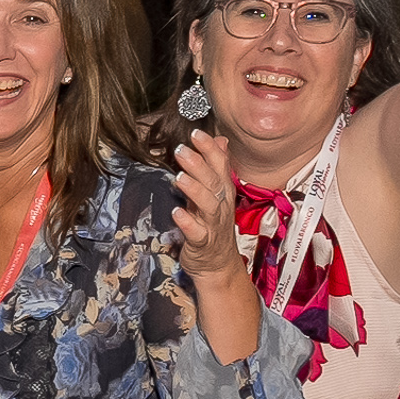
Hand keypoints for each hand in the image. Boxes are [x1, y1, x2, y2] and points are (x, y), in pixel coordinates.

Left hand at [168, 126, 253, 299]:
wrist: (218, 266)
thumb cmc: (213, 226)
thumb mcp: (217, 194)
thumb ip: (217, 167)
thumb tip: (221, 140)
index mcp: (223, 192)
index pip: (220, 165)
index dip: (209, 149)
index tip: (197, 133)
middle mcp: (220, 206)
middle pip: (214, 182)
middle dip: (199, 165)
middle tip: (182, 150)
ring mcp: (212, 225)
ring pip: (208, 205)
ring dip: (195, 190)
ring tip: (179, 178)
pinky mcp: (202, 244)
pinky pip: (196, 233)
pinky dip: (187, 223)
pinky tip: (176, 213)